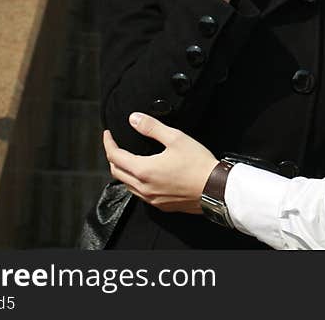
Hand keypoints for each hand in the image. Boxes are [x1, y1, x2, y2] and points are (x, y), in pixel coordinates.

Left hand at [103, 113, 218, 214]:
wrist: (216, 189)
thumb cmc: (198, 164)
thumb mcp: (175, 138)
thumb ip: (152, 127)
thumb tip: (134, 119)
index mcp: (144, 171)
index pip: (115, 156)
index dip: (108, 143)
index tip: (108, 134)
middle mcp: (144, 188)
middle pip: (116, 172)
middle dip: (113, 157)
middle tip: (116, 145)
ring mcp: (152, 199)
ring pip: (127, 185)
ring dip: (123, 171)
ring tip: (128, 159)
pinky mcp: (161, 206)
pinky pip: (140, 194)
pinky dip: (135, 183)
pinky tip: (145, 175)